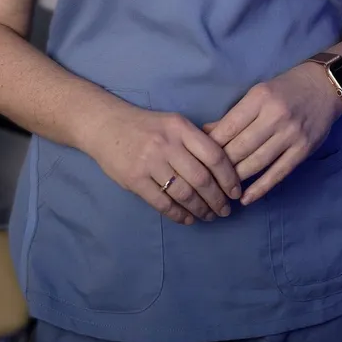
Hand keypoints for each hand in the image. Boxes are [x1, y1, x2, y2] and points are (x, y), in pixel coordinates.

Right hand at [87, 101, 241, 226]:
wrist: (105, 125)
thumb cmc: (146, 126)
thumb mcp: (173, 123)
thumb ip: (197, 138)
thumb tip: (228, 159)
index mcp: (180, 127)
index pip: (214, 155)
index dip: (229, 177)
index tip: (236, 192)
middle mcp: (167, 144)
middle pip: (201, 178)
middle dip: (217, 199)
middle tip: (225, 210)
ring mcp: (149, 162)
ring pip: (183, 193)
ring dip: (200, 209)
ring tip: (209, 216)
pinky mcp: (134, 179)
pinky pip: (162, 203)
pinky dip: (179, 214)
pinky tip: (188, 218)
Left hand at [203, 63, 341, 206]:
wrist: (324, 87)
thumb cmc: (285, 89)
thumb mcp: (258, 93)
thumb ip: (235, 115)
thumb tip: (206, 133)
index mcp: (260, 97)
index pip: (229, 126)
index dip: (212, 145)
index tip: (200, 157)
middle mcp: (275, 115)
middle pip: (241, 147)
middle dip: (222, 165)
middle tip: (208, 177)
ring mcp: (291, 134)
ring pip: (257, 162)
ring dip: (237, 178)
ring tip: (223, 189)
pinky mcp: (303, 150)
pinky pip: (278, 173)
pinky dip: (260, 188)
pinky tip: (246, 198)